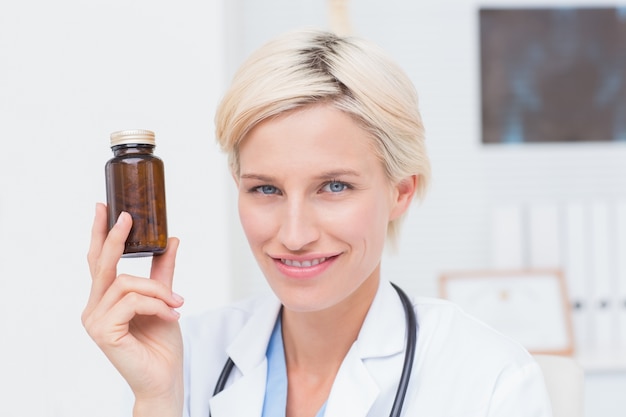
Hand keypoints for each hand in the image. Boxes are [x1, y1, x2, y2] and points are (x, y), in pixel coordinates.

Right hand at [82, 203, 183, 415]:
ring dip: (158, 290)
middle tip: (127, 216)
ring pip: (126, 283)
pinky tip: (171, 316)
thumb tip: (171, 240)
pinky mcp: (103, 331)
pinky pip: (132, 302)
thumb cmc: (161, 342)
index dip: (100, 234)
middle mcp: (94, 307)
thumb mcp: (165, 299)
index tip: (105, 207)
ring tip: (176, 304)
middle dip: (114, 237)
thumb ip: (163, 272)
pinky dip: (156, 304)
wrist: (165, 377)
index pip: (99, 261)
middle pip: (103, 264)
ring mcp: (95, 320)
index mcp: (105, 299)